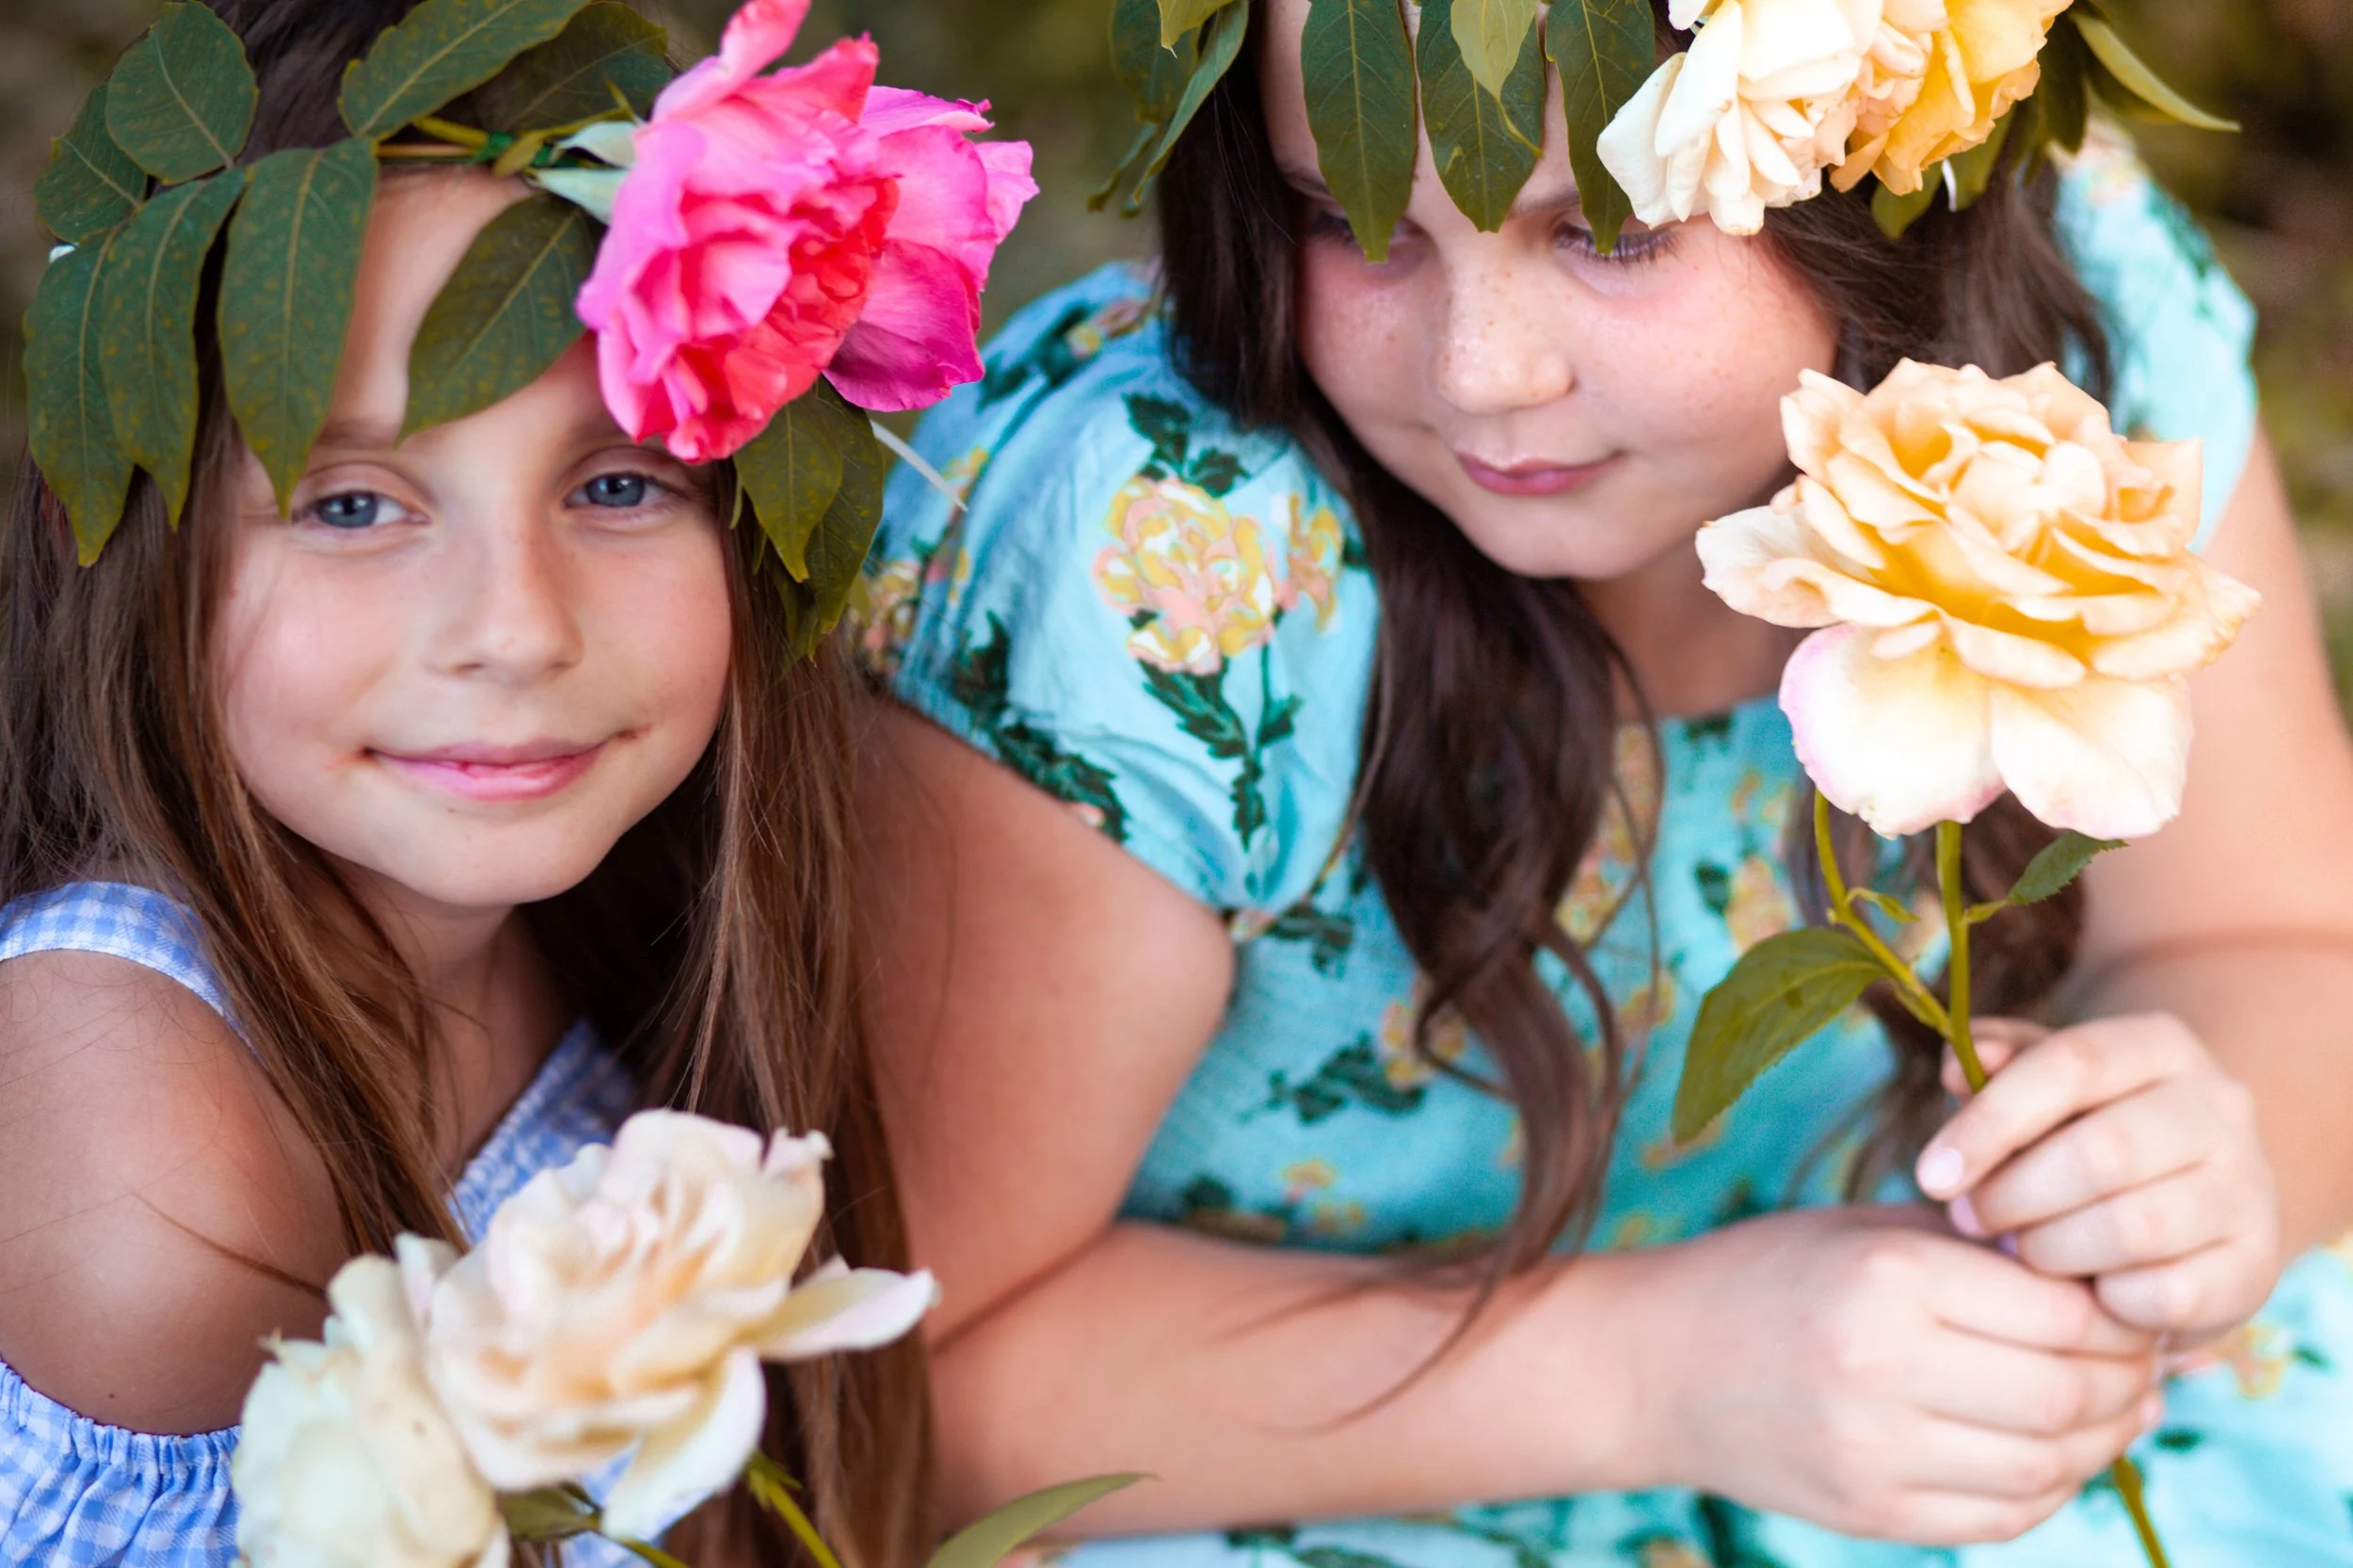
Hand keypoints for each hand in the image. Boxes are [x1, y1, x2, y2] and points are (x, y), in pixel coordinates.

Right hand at [1648, 1206, 2159, 1543]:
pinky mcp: (1870, 1511)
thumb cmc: (1772, 1275)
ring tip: (2112, 1407)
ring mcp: (1876, 1452)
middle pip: (2068, 1396)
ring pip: (2049, 1465)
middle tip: (2140, 1359)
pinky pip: (2004, 1515)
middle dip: (2127, 1380)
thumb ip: (1979, 1253)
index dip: (2119, 1314)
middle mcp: (1884, 1368)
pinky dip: (2050, 1486)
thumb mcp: (1868, 1231)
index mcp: (1888, 1278)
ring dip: (2104, 1439)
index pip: (2064, 1314)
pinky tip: (2053, 1450)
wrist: (1654, 1364)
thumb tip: (2108, 1287)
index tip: (2127, 1302)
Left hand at [1915, 1015, 2284, 1341]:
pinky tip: (2083, 1289)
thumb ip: (1996, 1069)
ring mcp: (2248, 1188)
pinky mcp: (2256, 1267)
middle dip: (2013, 1195)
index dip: (1990, 1121)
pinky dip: (2106, 1300)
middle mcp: (2220, 1107)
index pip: (2070, 1063)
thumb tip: (1957, 1064)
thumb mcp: (2037, 1091)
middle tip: (1969, 1219)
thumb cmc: (2080, 1135)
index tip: (1929, 1175)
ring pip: (2134, 1227)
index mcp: (2159, 1044)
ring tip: (2021, 1250)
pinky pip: (2165, 1295)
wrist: (2184, 1206)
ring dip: (2052, 1249)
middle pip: (2101, 1151)